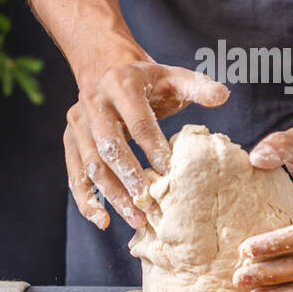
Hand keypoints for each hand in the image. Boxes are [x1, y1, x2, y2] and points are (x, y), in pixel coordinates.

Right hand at [65, 62, 228, 230]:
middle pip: (109, 146)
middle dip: (130, 177)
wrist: (109, 70)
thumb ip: (199, 86)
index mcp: (121, 84)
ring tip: (137, 219)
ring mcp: (78, 123)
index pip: (139, 122)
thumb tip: (222, 96)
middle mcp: (94, 102)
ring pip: (91, 165)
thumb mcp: (175, 77)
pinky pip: (74, 174)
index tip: (172, 174)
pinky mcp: (69, 140)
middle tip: (151, 202)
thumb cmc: (150, 82)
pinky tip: (102, 221)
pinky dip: (86, 200)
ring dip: (112, 195)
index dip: (154, 149)